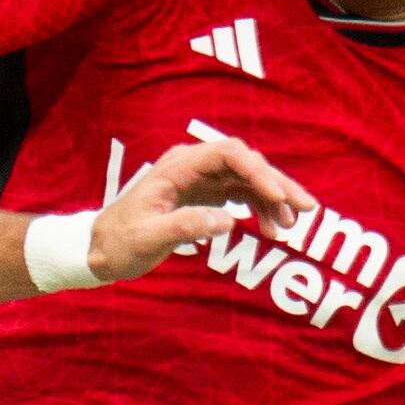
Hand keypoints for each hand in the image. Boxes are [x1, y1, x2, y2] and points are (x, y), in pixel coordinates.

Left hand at [86, 134, 316, 281]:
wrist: (99, 249)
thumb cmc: (118, 243)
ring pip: (247, 178)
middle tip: (306, 210)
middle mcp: (192, 165)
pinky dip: (259, 209)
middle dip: (278, 184)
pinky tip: (271, 228)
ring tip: (288, 227)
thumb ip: (185, 227)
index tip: (278, 197)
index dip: (258, 172)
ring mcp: (200, 179)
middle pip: (245, 163)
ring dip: (272, 199)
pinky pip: (240, 194)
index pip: (228, 154)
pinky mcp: (204, 195)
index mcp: (178, 167)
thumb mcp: (147, 239)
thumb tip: (227, 220)